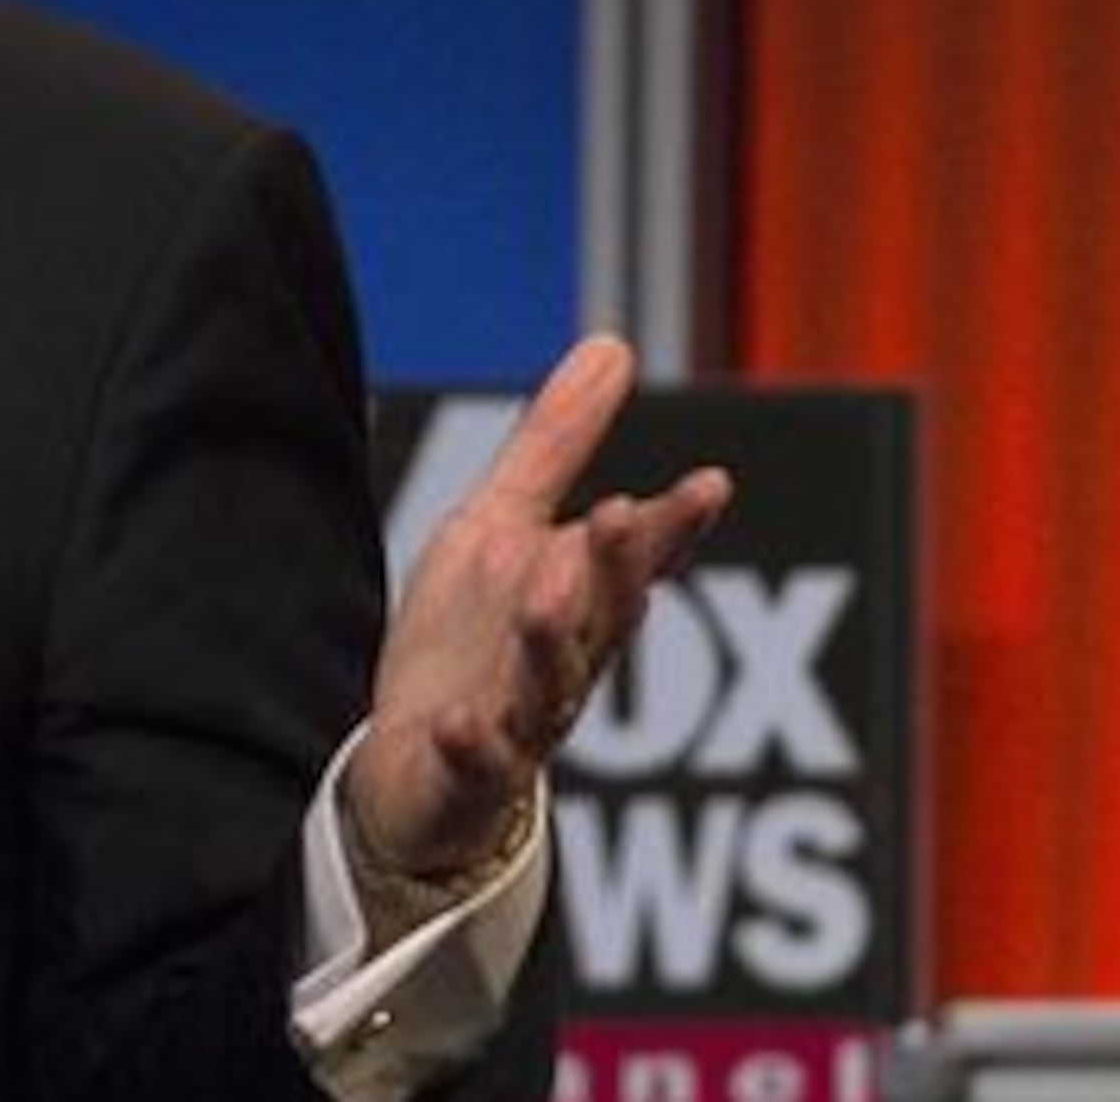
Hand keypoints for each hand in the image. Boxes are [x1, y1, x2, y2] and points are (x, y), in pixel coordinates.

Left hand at [343, 335, 732, 878]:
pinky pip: (478, 764)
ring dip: (548, 640)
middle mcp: (563, 661)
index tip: (709, 483)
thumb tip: (614, 345)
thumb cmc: (467, 644)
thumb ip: (555, 446)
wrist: (411, 771)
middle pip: (601, 615)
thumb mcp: (498, 528)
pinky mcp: (468, 775)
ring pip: (547, 685)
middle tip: (618, 515)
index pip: (636, 558)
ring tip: (543, 591)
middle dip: (613, 569)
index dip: (670, 525)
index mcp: (577, 600)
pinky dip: (473, 745)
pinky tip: (459, 722)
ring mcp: (519, 721)